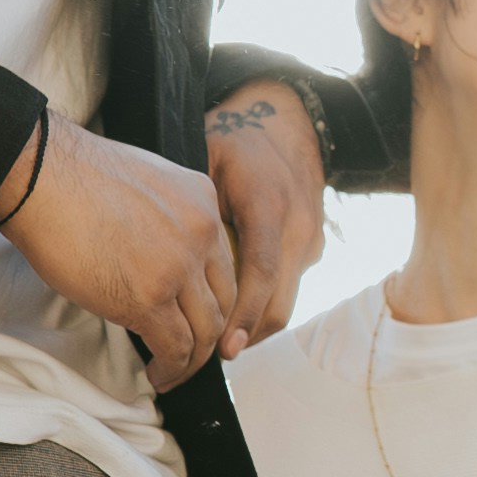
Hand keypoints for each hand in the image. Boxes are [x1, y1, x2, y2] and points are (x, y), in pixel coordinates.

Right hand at [0, 119, 238, 385]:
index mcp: (203, 200)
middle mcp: (202, 232)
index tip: (197, 316)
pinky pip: (176, 347)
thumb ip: (168, 217)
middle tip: (190, 352)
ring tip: (172, 372)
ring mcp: (179, 267)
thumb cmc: (72, 177)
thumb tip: (158, 253)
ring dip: (192, 360)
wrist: (41, 176)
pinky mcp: (150, 299)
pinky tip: (158, 374)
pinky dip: (171, 369)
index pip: (224, 262)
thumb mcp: (146, 182)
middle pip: (224, 300)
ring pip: (206, 330)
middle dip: (209, 334)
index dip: (213, 298)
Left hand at [202, 83, 327, 350]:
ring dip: (252, 327)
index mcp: (269, 206)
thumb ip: (196, 210)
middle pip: (278, 305)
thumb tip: (165, 259)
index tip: (223, 348)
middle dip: (244, 336)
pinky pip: (287, 288)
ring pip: (285, 303)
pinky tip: (231, 310)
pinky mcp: (312, 247)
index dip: (242, 317)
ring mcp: (310, 240)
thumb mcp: (207, 160)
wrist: (288, 120)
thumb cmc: (236, 140)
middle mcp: (298, 227)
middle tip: (205, 355)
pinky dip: (261, 305)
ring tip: (213, 341)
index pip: (260, 275)